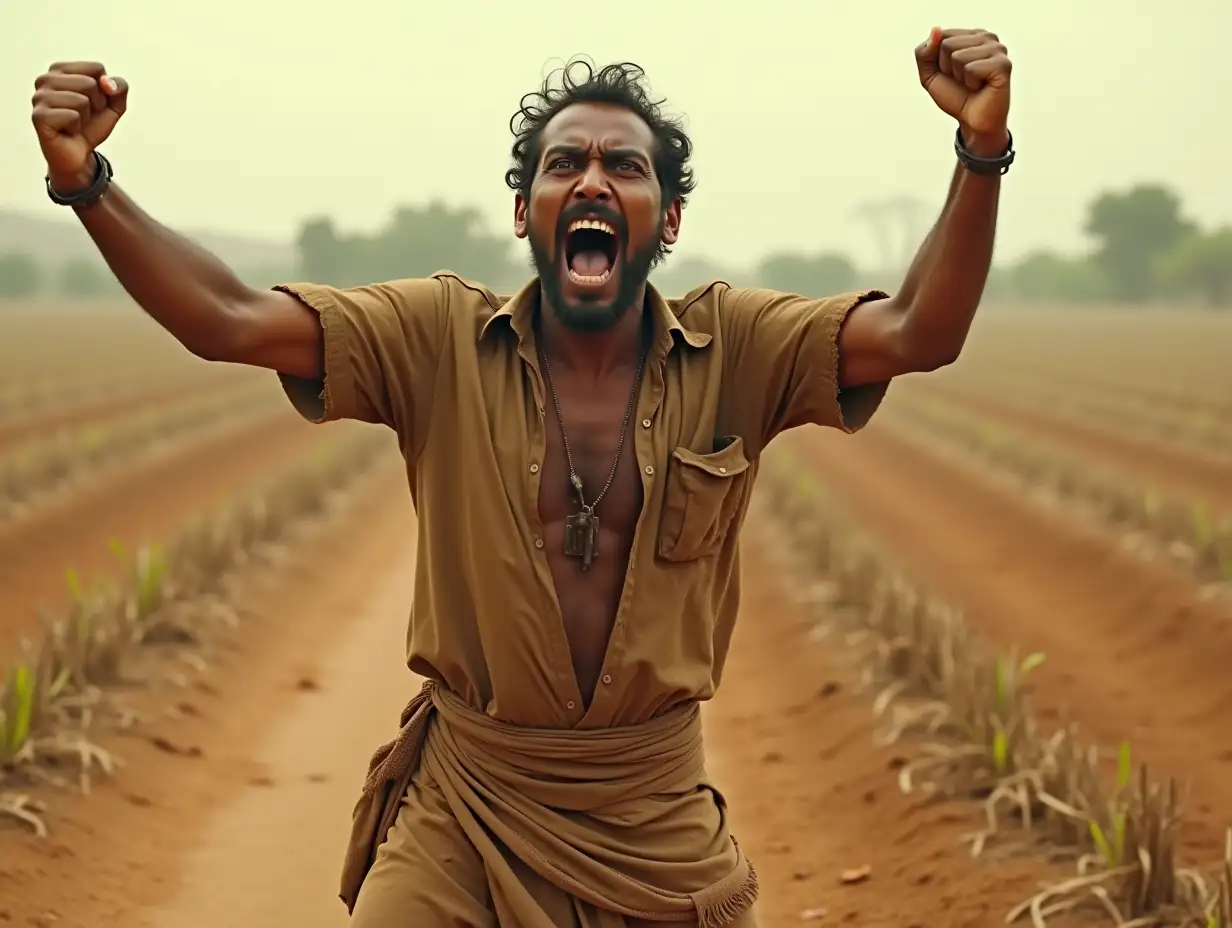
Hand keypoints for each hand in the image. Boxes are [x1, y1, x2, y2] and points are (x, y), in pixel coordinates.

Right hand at [32, 61, 128, 192]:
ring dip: (86, 117)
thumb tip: (107, 82)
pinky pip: (73, 116)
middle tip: (84, 116)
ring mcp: (39, 97)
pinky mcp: (39, 116)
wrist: (79, 155)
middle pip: (90, 83)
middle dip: (96, 104)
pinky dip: (77, 128)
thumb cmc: (91, 126)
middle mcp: (45, 79)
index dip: (104, 90)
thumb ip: (119, 87)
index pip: (97, 68)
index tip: (93, 104)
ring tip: (75, 123)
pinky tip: (67, 131)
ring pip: (82, 100)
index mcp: (60, 70)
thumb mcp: (114, 105)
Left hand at [915, 28, 1010, 154]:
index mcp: (971, 35)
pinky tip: (981, 87)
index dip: (938, 61)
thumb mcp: (930, 74)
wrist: (972, 121)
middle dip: (947, 69)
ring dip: (959, 77)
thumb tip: (936, 30)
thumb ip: (924, 52)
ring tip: (972, 83)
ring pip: (957, 56)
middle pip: (946, 44)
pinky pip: (971, 68)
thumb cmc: (955, 96)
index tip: (951, 73)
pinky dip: (970, 83)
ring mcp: (997, 49)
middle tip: (962, 81)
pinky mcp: (1003, 64)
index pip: (940, 36)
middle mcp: (987, 37)